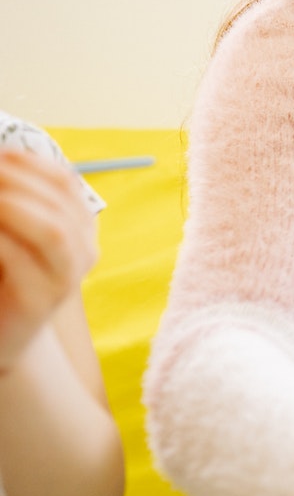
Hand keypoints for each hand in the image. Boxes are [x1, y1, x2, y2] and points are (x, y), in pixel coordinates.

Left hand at [0, 150, 98, 371]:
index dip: (31, 162)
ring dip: (11, 206)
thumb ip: (16, 205)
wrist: (4, 337)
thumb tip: (2, 158)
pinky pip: (20, 260)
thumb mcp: (14, 235)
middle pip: (60, 200)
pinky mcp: (41, 301)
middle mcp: (84, 250)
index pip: (65, 181)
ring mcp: (67, 277)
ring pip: (54, 229)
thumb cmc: (4, 279)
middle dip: (16, 179)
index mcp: (80, 228)